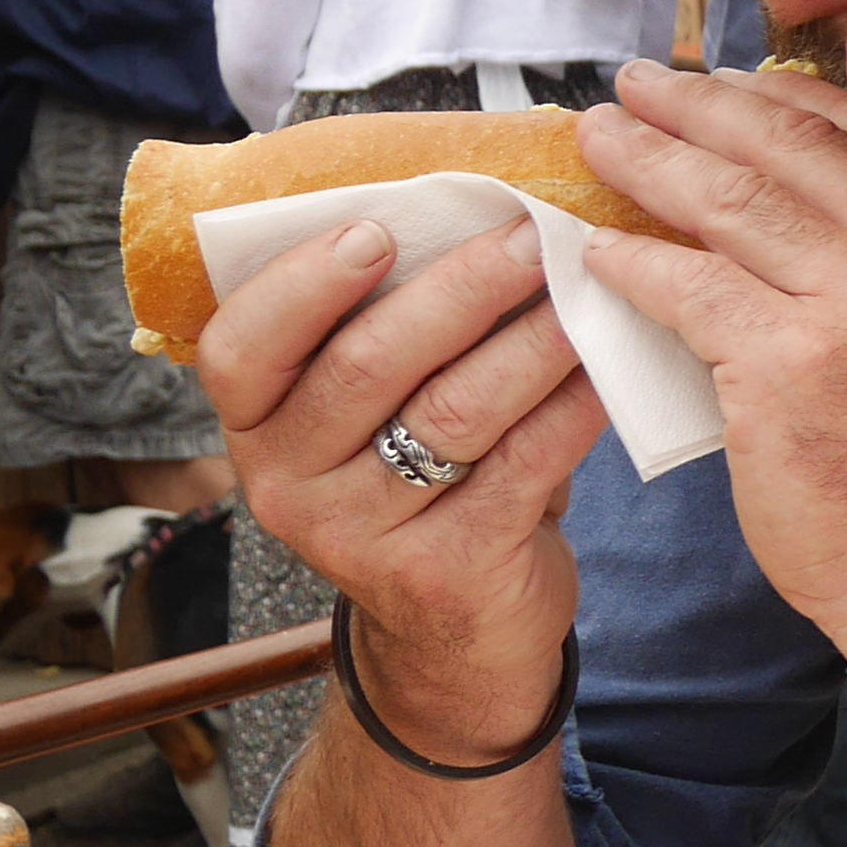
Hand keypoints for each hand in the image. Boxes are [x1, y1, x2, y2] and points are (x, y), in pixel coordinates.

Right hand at [201, 216, 605, 762]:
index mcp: (255, 426)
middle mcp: (288, 484)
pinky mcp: (448, 570)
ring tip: (583, 284)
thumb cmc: (419, 482)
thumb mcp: (370, 416)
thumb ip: (383, 328)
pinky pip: (522, 465)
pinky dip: (571, 406)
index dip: (302, 285)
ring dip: (529, 338)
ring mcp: (362, 537)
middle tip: (529, 236)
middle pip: (368, 365)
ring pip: (454, 411)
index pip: (239, 348)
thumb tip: (475, 210)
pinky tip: (607, 364)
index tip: (378, 229)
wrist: (455, 635)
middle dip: (459, 289)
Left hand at [568, 60, 846, 701]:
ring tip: (597, 144)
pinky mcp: (786, 363)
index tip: (717, 84)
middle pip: (789, 146)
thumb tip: (779, 205)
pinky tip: (598, 252)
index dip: (776, 98)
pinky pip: (688, 286)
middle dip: (697, 107)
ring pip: (730, 202)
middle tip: (632, 89)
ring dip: (649, 163)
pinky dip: (635, 261)